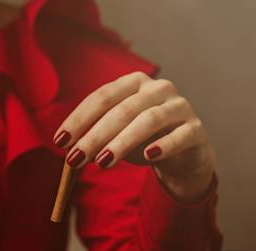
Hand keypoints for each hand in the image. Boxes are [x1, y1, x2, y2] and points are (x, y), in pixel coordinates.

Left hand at [53, 71, 215, 201]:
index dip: (79, 119)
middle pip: (122, 110)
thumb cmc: (141, 140)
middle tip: (74, 159)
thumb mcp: (114, 137)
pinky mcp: (196, 129)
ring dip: (122, 142)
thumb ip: (94, 138)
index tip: (59, 141)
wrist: (182, 155)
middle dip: (94, 136)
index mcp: (133, 84)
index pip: (102, 97)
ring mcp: (180, 107)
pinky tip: (147, 156)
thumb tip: (70, 150)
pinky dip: (163, 145)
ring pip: (148, 121)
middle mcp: (158, 89)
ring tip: (102, 162)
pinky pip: (180, 136)